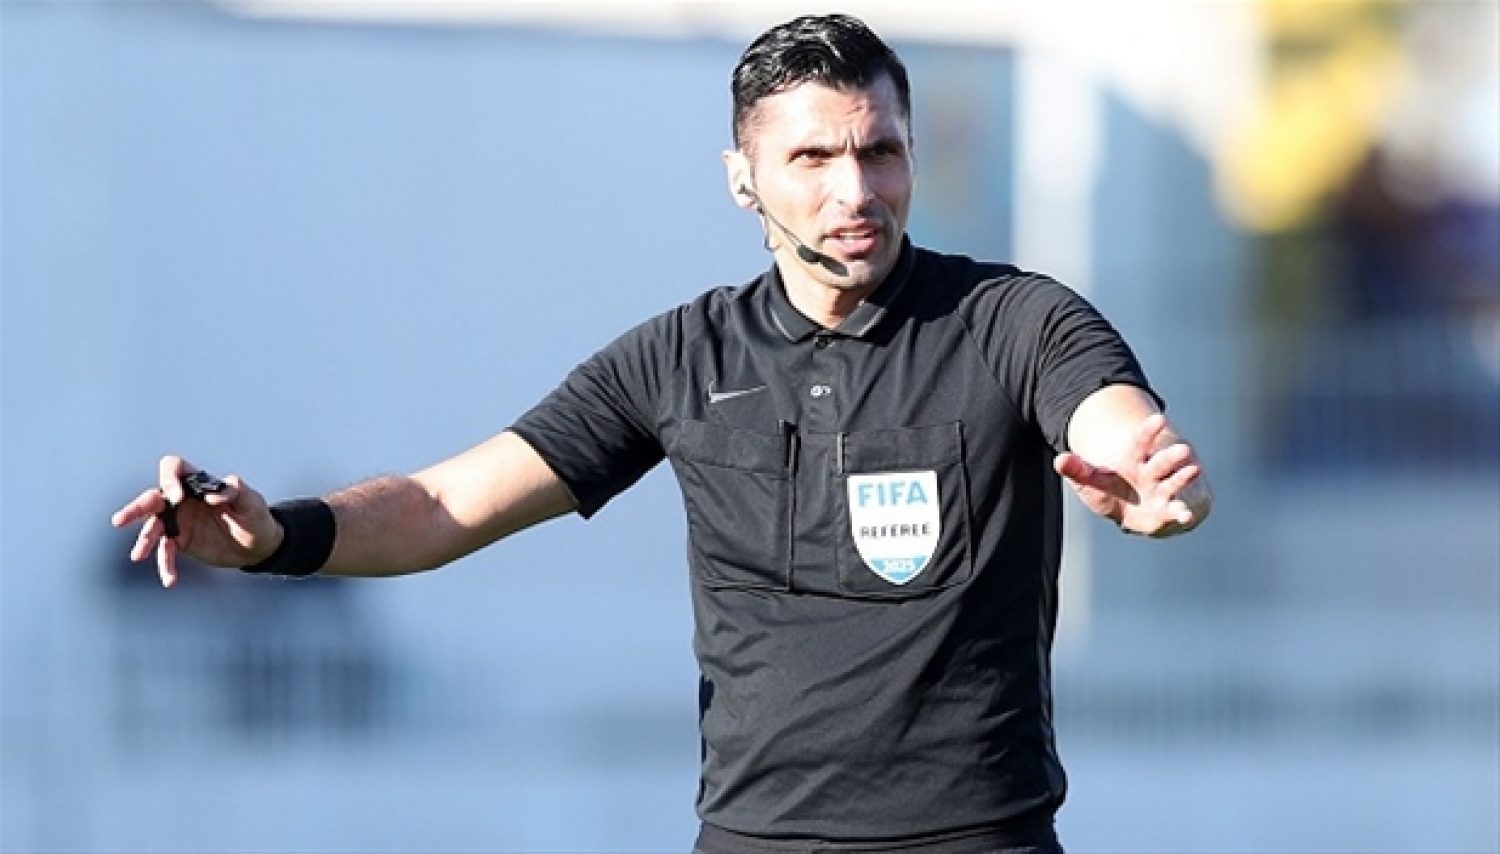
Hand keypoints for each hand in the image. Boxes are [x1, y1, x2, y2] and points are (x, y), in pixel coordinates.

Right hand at [109, 456, 282, 587]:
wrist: (259, 545)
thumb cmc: (256, 516)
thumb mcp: (252, 502)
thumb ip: (236, 492)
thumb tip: (215, 494)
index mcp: (198, 483)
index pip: (174, 469)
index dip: (170, 479)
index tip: (177, 497)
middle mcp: (182, 500)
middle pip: (152, 498)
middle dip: (136, 508)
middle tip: (120, 521)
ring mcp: (179, 521)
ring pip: (153, 527)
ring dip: (144, 540)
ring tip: (137, 555)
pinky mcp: (181, 542)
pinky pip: (166, 552)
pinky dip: (165, 565)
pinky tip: (170, 580)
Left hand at [1053, 412, 1209, 536]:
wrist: (1125, 511)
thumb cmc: (1108, 489)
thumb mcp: (1088, 479)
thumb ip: (1076, 468)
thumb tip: (1059, 459)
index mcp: (1133, 459)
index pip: (1140, 442)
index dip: (1149, 431)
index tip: (1159, 419)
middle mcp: (1151, 472)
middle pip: (1161, 462)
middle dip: (1172, 456)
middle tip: (1183, 449)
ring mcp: (1161, 490)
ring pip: (1174, 482)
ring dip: (1184, 477)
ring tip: (1193, 470)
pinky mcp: (1166, 510)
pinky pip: (1175, 510)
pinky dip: (1181, 513)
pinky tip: (1186, 515)